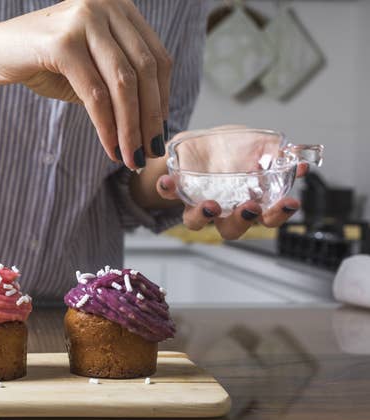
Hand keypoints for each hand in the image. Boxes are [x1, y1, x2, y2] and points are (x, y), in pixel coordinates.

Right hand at [0, 0, 171, 169]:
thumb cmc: (42, 62)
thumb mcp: (90, 68)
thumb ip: (120, 81)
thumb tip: (155, 121)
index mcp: (119, 7)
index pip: (157, 57)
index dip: (162, 98)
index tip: (158, 132)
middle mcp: (107, 4)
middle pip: (145, 70)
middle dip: (150, 118)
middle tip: (149, 151)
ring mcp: (85, 19)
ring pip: (122, 84)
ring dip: (130, 127)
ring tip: (130, 156)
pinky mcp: (63, 42)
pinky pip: (95, 94)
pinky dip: (106, 126)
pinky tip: (110, 147)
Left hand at [155, 127, 308, 239]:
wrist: (199, 142)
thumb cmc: (231, 149)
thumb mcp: (257, 145)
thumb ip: (275, 154)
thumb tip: (301, 163)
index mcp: (246, 201)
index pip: (266, 218)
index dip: (278, 214)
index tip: (290, 202)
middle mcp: (222, 209)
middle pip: (232, 229)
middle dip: (242, 220)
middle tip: (250, 207)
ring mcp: (196, 202)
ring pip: (197, 221)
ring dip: (204, 215)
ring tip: (211, 205)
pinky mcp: (175, 190)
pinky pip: (167, 194)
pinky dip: (167, 188)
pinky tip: (168, 180)